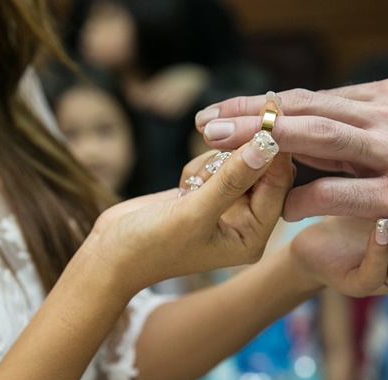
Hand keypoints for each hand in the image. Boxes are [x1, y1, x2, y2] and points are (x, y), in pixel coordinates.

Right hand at [83, 131, 293, 292]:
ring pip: (236, 163)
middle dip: (237, 157)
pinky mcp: (205, 194)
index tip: (266, 117)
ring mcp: (225, 208)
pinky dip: (198, 167)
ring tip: (187, 186)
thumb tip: (268, 145)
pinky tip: (181, 186)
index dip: (274, 152)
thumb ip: (232, 179)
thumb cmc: (150, 246)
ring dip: (211, 164)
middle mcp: (245, 223)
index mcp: (253, 237)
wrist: (109, 254)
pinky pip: (216, 164)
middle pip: (262, 171)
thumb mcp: (192, 213)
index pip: (277, 186)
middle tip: (218, 142)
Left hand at [194, 79, 387, 252]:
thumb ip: (361, 118)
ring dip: (270, 147)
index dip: (260, 106)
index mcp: (386, 100)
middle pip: (306, 112)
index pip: (309, 99)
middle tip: (205, 126)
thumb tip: (305, 112)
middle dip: (252, 118)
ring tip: (225, 157)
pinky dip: (310, 197)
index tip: (217, 113)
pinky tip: (279, 205)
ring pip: (322, 141)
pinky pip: (348, 192)